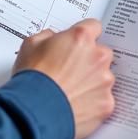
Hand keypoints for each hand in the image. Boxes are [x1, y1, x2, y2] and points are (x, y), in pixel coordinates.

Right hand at [13, 19, 115, 138]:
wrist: (34, 111)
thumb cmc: (31, 78)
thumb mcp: (30, 44)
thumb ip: (48, 37)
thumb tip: (54, 40)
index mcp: (80, 38)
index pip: (93, 26)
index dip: (84, 35)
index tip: (79, 43)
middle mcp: (97, 57)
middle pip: (101, 53)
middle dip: (89, 60)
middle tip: (70, 71)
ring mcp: (104, 81)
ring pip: (103, 78)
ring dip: (92, 82)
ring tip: (70, 91)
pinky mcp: (107, 104)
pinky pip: (103, 99)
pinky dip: (93, 103)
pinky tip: (75, 105)